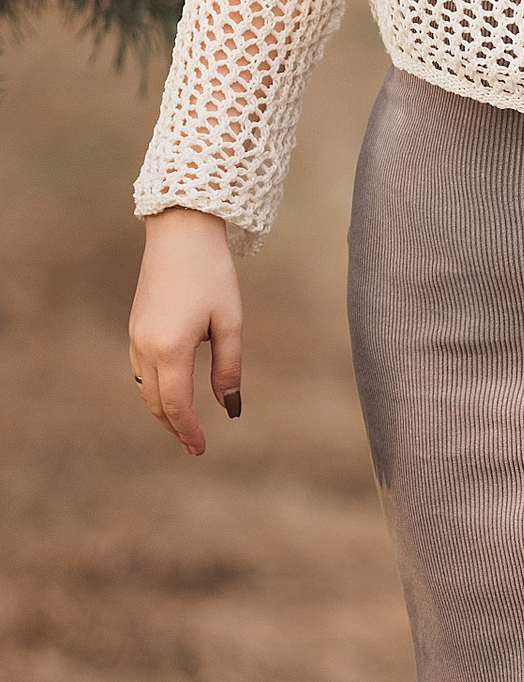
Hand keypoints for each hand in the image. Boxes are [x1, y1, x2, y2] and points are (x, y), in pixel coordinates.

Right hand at [130, 209, 243, 458]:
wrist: (180, 232)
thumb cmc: (212, 275)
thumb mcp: (231, 323)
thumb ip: (229, 368)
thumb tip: (230, 408)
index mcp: (170, 349)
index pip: (177, 405)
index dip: (189, 431)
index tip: (202, 449)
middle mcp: (145, 346)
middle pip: (156, 402)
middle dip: (175, 427)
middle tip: (194, 446)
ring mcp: (135, 336)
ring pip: (144, 388)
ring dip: (162, 410)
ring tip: (184, 425)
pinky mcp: (135, 326)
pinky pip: (139, 370)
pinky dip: (153, 389)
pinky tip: (169, 392)